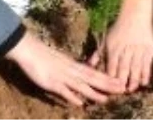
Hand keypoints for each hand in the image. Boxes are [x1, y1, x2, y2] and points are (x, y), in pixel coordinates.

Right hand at [6, 32, 124, 106]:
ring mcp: (62, 76)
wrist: (30, 50)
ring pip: (81, 86)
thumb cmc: (45, 56)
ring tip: (106, 100)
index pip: (95, 73)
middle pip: (93, 79)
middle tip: (123, 89)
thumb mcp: (62, 62)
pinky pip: (63, 91)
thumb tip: (82, 77)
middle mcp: (72, 71)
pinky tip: (80, 104)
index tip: (121, 82)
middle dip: (108, 85)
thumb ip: (73, 70)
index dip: (108, 78)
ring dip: (94, 93)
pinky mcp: (52, 82)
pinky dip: (72, 97)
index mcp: (75, 66)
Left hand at [88, 0, 152, 91]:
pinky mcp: (148, 48)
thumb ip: (98, 54)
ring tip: (131, 89)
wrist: (135, 14)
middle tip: (120, 92)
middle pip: (123, 68)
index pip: (112, 66)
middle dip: (121, 81)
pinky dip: (145, 73)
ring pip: (135, 67)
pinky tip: (144, 82)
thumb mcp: (107, 39)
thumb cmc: (119, 29)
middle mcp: (126, 48)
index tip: (109, 89)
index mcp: (114, 47)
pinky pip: (147, 63)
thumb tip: (89, 65)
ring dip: (133, 80)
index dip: (110, 78)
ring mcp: (138, 49)